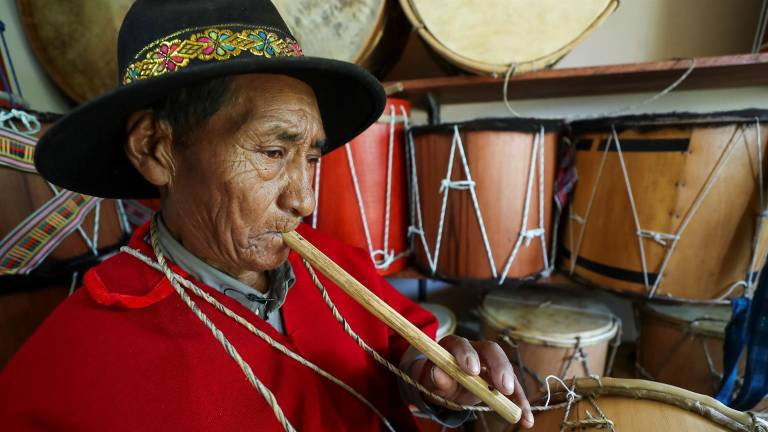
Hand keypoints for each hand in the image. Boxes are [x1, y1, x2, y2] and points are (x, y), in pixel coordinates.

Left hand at [411, 335, 533, 428]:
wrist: (444, 386)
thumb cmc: (437, 379)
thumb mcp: (432, 381)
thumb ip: (436, 377)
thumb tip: (438, 372)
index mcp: (455, 345)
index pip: (462, 344)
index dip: (468, 355)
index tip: (472, 371)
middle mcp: (475, 349)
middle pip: (491, 351)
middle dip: (500, 368)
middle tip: (504, 387)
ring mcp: (490, 362)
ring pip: (506, 369)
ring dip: (515, 389)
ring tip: (520, 409)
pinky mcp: (499, 377)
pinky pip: (512, 388)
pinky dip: (519, 403)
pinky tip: (525, 419)